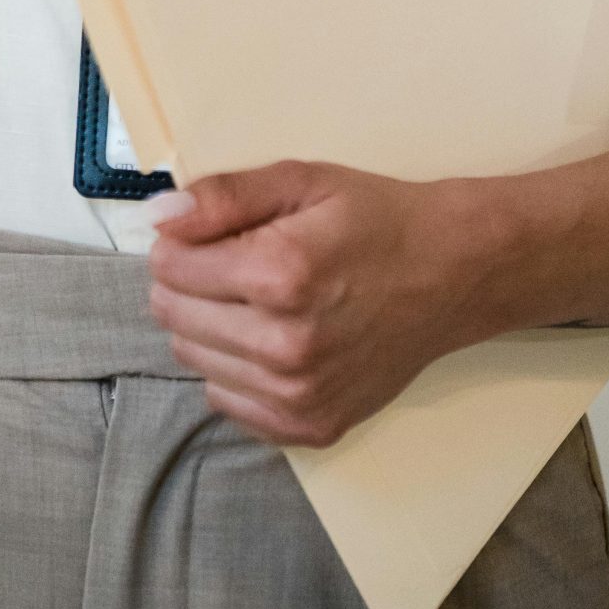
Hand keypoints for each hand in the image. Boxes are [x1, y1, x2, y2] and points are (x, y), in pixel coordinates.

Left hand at [146, 161, 491, 447]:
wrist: (450, 275)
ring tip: (258, 300)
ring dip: (210, 327)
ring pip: (195, 361)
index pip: (169, 267)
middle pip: (174, 317)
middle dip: (189, 284)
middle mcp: (285, 345)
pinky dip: (235, 370)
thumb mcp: (302, 181)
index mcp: (280, 274)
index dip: (180, 243)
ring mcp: (298, 395)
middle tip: (236, 263)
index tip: (210, 233)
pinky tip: (272, 338)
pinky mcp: (310, 427)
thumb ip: (224, 196)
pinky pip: (228, 402)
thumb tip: (159, 217)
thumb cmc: (374, 219)